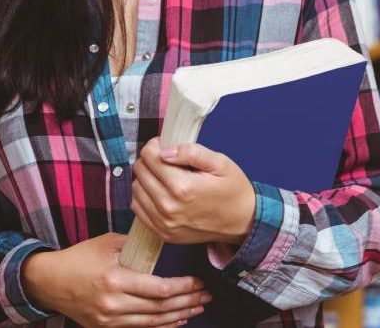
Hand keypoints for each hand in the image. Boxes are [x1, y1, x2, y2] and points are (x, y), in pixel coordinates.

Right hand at [22, 233, 210, 326]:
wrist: (50, 281)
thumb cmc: (79, 257)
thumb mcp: (107, 243)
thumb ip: (135, 245)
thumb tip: (161, 240)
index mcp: (115, 279)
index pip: (159, 289)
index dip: (183, 287)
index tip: (198, 281)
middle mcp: (114, 304)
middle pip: (160, 309)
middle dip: (187, 302)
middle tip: (206, 295)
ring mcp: (109, 320)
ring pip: (153, 323)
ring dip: (179, 316)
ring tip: (197, 308)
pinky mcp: (107, 327)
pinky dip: (161, 326)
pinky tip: (176, 321)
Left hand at [132, 138, 255, 245]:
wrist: (243, 222)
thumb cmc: (233, 190)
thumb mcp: (220, 163)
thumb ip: (192, 152)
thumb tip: (165, 150)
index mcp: (183, 187)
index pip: (150, 157)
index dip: (155, 145)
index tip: (165, 144)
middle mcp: (169, 207)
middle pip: (140, 171)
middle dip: (149, 159)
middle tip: (165, 158)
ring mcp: (164, 223)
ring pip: (136, 189)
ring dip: (145, 177)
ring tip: (163, 175)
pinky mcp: (163, 234)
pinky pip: (138, 209)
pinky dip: (144, 196)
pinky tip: (159, 191)